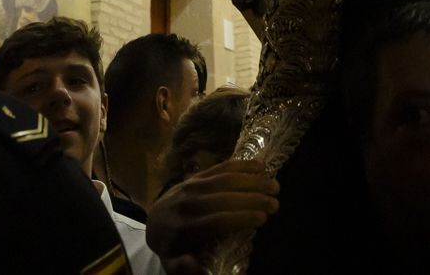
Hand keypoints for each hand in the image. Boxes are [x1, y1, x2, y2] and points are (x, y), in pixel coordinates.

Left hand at [145, 159, 278, 270]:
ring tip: (274, 185)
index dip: (240, 218)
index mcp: (185, 227)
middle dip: (252, 198)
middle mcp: (189, 203)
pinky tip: (260, 166)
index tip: (262, 218)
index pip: (217, 220)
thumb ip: (182, 267)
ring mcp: (192, 185)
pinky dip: (241, 165)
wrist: (153, 223)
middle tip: (276, 203)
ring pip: (224, 179)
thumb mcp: (172, 263)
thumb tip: (196, 266)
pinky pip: (220, 167)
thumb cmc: (172, 247)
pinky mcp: (196, 176)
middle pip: (224, 197)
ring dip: (251, 180)